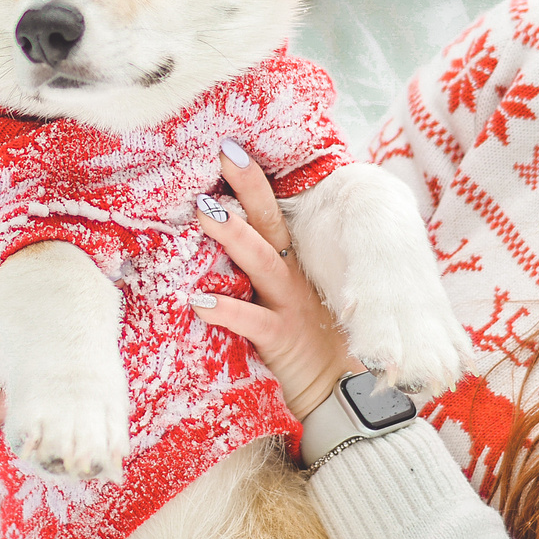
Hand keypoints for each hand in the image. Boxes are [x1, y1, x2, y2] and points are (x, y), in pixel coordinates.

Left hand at [191, 142, 356, 421]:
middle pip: (271, 223)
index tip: (232, 144)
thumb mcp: (287, 296)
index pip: (273, 212)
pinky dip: (226, 310)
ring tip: (204, 210)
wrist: (339, 393)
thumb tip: (218, 230)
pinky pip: (252, 321)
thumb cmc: (307, 341)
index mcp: (293, 262)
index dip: (255, 180)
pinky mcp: (282, 338)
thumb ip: (260, 266)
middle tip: (225, 153)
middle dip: (250, 186)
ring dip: (233, 236)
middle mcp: (293, 275)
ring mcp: (289, 305)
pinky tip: (198, 302)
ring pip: (262, 262)